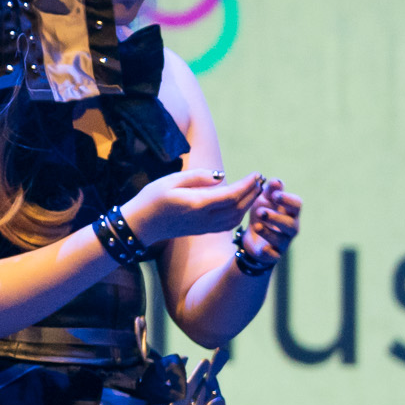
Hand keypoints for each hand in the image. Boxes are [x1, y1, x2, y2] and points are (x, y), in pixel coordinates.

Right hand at [124, 168, 264, 243]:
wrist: (142, 224)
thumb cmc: (153, 198)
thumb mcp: (171, 180)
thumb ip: (197, 177)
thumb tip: (222, 176)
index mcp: (198, 204)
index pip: (232, 195)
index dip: (248, 185)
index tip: (257, 174)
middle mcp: (205, 218)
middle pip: (238, 207)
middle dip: (253, 193)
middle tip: (262, 180)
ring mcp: (205, 227)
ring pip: (236, 218)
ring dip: (249, 204)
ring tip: (255, 189)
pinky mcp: (204, 230)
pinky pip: (229, 224)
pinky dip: (240, 214)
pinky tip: (242, 203)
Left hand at [238, 177, 302, 263]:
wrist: (253, 238)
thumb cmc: (263, 215)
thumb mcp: (263, 200)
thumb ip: (270, 191)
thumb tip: (276, 181)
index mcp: (290, 212)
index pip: (297, 205)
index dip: (287, 200)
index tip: (274, 195)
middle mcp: (291, 228)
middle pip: (291, 223)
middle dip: (276, 217)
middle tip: (260, 211)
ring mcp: (283, 242)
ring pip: (281, 239)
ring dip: (269, 231)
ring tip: (256, 225)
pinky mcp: (273, 255)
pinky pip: (274, 255)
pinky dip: (268, 252)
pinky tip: (262, 248)